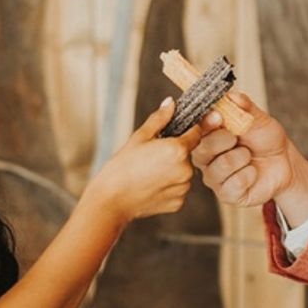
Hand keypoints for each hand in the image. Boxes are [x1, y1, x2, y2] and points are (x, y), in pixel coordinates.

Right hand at [82, 99, 202, 223]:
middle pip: (187, 154)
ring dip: (172, 170)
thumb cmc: (121, 167)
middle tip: (151, 156)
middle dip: (174, 152)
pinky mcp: (178, 203)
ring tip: (148, 172)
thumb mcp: (139, 137)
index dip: (187, 130)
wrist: (111, 200)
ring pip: (183, 172)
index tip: (176, 132)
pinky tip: (150, 185)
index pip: (196, 133)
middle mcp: (186, 170)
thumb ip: (159, 119)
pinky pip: (177, 189)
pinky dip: (168, 186)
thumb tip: (171, 103)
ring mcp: (183, 188)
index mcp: (178, 150)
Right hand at [191, 92, 307, 212]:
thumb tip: (231, 96)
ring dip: (241, 157)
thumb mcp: (258, 118)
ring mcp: (215, 178)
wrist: (284, 162)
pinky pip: (234, 183)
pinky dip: (249, 174)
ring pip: (220, 167)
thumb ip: (244, 106)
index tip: (217, 117)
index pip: (197, 130)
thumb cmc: (264, 139)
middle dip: (223, 140)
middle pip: (202, 150)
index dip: (205, 124)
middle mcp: (206, 158)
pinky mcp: (227, 194)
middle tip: (237, 137)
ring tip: (249, 156)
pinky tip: (253, 172)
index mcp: (208, 137)